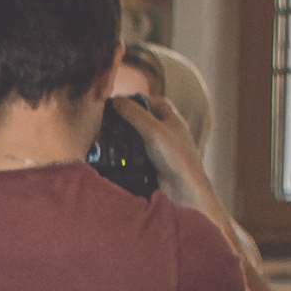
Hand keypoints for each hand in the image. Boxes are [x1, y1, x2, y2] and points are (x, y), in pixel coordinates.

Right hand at [111, 93, 215, 210]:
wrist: (183, 190)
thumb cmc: (176, 158)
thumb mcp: (153, 130)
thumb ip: (134, 114)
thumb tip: (116, 100)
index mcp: (173, 120)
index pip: (156, 102)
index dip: (139, 100)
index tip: (120, 102)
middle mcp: (168, 134)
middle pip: (145, 121)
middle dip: (128, 120)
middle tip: (109, 121)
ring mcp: (160, 151)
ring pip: (138, 140)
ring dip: (124, 140)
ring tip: (106, 139)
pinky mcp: (152, 167)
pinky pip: (135, 157)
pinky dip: (125, 157)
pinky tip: (114, 157)